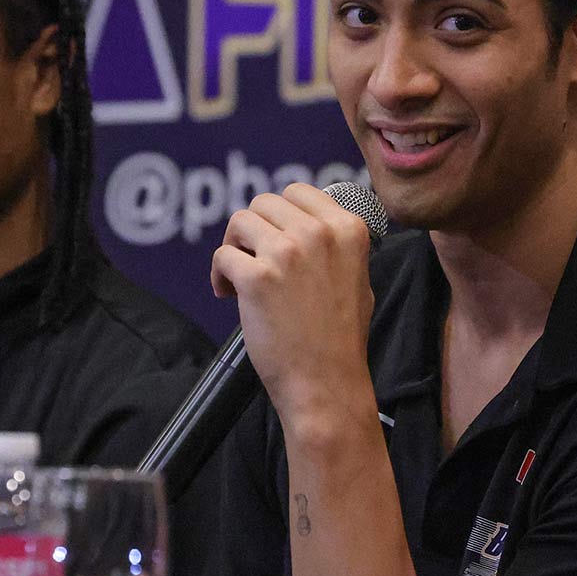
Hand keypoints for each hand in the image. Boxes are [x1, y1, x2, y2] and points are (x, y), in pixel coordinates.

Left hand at [211, 184, 376, 426]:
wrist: (327, 383)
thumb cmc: (339, 338)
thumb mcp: (357, 277)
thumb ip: (332, 244)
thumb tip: (301, 221)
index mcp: (347, 229)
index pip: (298, 192)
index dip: (279, 215)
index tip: (272, 238)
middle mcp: (318, 233)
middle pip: (264, 203)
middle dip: (253, 230)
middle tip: (252, 259)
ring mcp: (287, 253)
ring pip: (239, 222)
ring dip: (234, 247)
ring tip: (239, 277)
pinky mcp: (257, 278)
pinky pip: (222, 256)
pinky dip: (219, 276)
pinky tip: (229, 295)